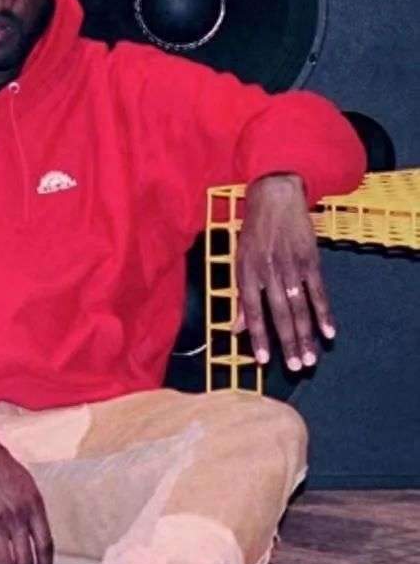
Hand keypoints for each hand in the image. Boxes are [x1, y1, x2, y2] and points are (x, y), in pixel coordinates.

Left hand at [234, 172, 334, 371]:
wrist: (275, 196)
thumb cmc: (253, 231)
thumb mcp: (239, 259)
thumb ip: (241, 295)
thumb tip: (236, 328)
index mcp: (247, 273)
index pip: (254, 312)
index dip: (259, 338)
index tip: (265, 361)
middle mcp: (269, 272)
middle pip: (280, 315)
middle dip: (287, 343)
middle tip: (295, 367)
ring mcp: (291, 266)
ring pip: (300, 307)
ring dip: (305, 335)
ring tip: (309, 358)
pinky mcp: (310, 260)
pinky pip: (318, 291)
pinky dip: (324, 313)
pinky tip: (328, 332)